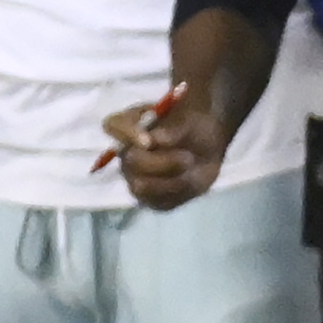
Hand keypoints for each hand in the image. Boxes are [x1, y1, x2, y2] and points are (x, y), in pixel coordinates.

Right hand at [104, 84, 233, 210]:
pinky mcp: (151, 197)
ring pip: (140, 187)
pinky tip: (192, 180)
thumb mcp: (191, 120)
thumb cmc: (194, 126)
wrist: (208, 147)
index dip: (127, 134)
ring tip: (192, 167)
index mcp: (129, 125)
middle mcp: (126, 152)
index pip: (113, 125)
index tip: (148, 142)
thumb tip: (153, 140)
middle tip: (187, 158)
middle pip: (129, 162)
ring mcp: (135, 177)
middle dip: (161, 163)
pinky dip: (180, 192)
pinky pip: (158, 202)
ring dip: (172, 180)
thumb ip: (172, 128)